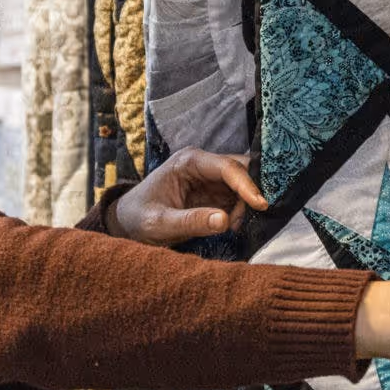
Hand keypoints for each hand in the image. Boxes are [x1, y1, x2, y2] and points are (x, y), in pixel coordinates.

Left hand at [109, 149, 266, 244]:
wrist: (129, 221)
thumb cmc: (139, 218)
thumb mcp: (160, 223)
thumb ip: (191, 221)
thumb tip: (223, 220)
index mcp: (188, 162)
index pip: (226, 167)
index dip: (246, 184)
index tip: (260, 205)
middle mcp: (203, 164)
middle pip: (240, 170)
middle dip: (249, 193)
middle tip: (248, 218)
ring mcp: (210, 178)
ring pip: (243, 184)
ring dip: (245, 205)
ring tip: (231, 227)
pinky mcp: (214, 193)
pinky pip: (238, 197)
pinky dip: (241, 211)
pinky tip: (231, 226)